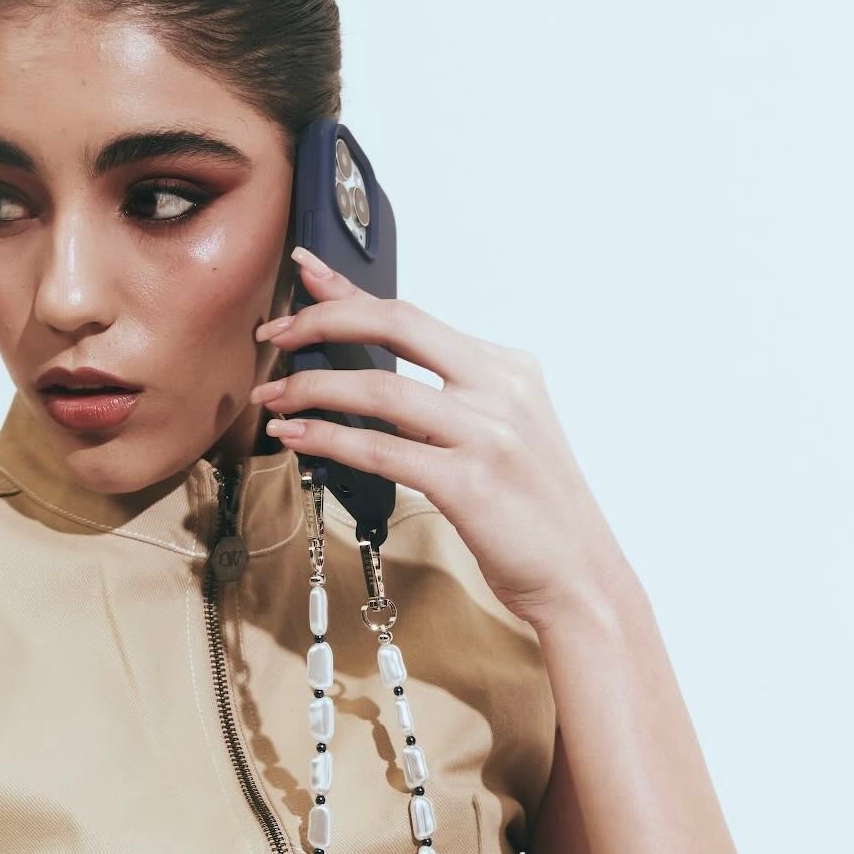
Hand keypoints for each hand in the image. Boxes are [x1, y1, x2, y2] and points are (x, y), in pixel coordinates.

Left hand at [251, 247, 633, 629]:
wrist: (580, 576)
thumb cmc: (532, 515)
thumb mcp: (499, 438)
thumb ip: (447, 405)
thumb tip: (373, 383)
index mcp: (508, 370)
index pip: (413, 316)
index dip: (351, 293)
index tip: (306, 277)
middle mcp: (501, 388)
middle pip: (396, 324)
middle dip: (322, 322)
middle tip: (275, 335)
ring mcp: (488, 432)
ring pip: (379, 387)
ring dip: (312, 388)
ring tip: (273, 398)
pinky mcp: (469, 481)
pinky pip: (380, 449)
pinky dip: (328, 439)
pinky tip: (297, 438)